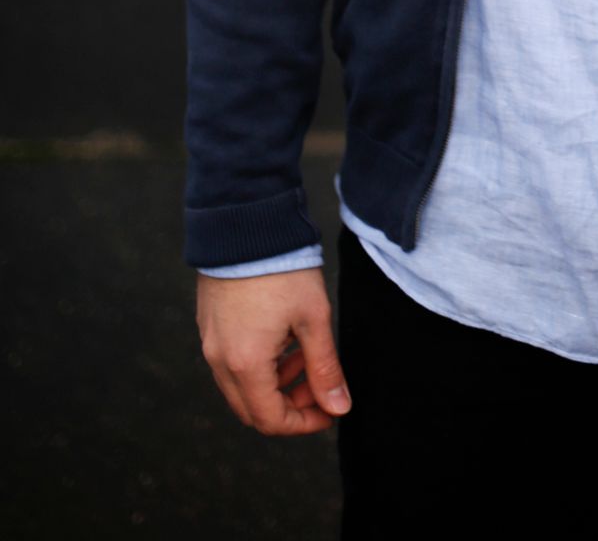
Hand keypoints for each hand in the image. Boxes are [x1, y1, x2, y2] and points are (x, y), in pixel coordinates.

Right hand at [196, 266, 350, 435]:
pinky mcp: (209, 325)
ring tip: (305, 356)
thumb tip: (338, 407)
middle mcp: (220, 360)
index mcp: (245, 365)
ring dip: (275, 383)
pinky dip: (259, 364)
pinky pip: (231, 363)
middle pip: (252, 409)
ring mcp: (210, 343)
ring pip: (241, 387)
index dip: (304, 423)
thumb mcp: (313, 318)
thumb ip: (325, 368)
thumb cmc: (282, 269)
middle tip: (319, 384)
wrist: (246, 224)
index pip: (270, 420)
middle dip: (290, 405)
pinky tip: (283, 339)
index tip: (330, 410)